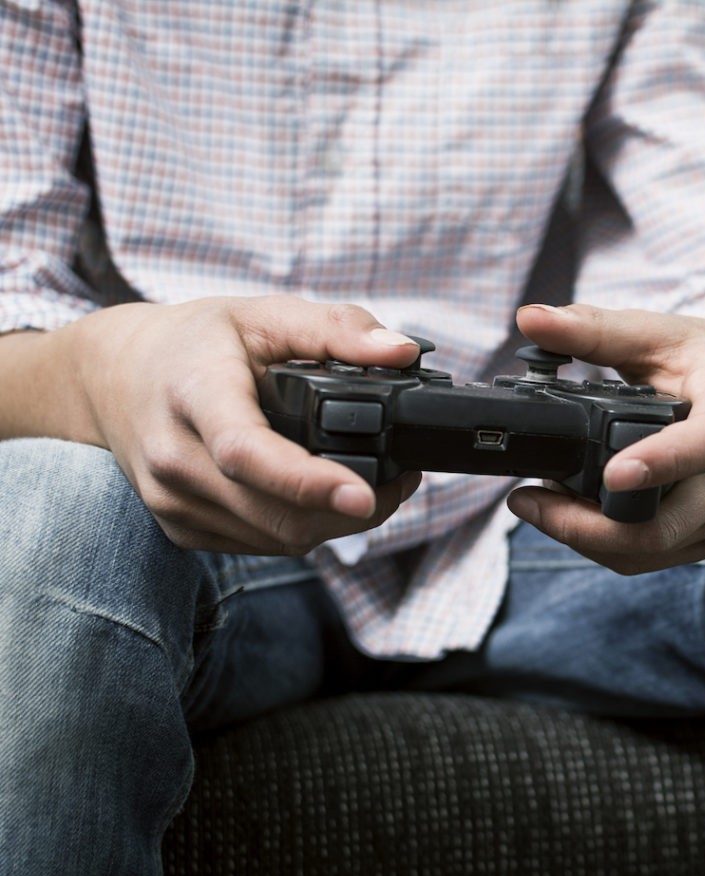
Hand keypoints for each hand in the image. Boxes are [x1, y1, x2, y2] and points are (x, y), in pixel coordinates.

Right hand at [35, 296, 422, 554]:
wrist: (114, 377)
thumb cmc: (195, 342)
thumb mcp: (262, 314)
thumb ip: (336, 328)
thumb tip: (402, 350)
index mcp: (193, 396)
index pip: (247, 453)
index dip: (308, 481)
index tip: (363, 496)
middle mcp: (174, 458)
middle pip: (275, 512)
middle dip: (352, 508)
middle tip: (402, 478)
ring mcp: (173, 502)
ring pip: (276, 538)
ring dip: (336, 523)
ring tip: (378, 485)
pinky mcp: (180, 529)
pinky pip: (260, 545)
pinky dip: (305, 529)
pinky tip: (328, 499)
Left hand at [505, 303, 704, 573]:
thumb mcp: (660, 332)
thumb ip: (594, 329)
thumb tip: (530, 318)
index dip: (664, 463)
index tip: (613, 474)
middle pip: (668, 522)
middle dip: (587, 524)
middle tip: (528, 500)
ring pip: (655, 550)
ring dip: (589, 538)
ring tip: (542, 504)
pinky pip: (659, 557)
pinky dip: (610, 545)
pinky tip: (577, 517)